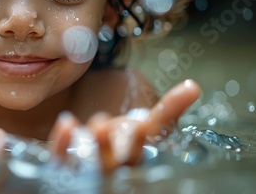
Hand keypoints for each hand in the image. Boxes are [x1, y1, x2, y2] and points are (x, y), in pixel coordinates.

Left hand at [49, 79, 200, 173]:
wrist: (91, 154)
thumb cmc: (121, 141)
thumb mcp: (146, 127)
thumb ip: (167, 112)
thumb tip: (193, 85)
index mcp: (133, 159)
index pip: (140, 156)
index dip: (140, 144)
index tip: (140, 126)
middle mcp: (114, 169)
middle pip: (114, 165)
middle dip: (112, 148)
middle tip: (104, 124)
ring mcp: (88, 170)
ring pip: (91, 166)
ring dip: (93, 146)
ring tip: (95, 125)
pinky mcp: (65, 168)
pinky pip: (61, 161)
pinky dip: (63, 143)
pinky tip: (67, 122)